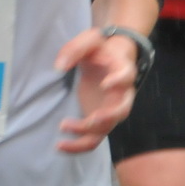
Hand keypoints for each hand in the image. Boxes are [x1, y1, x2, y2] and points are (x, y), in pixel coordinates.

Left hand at [53, 28, 136, 153]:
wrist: (109, 57)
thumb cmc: (99, 49)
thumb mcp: (88, 40)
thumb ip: (74, 50)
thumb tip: (59, 67)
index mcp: (122, 71)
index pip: (126, 77)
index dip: (118, 81)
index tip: (106, 83)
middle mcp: (122, 94)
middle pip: (122, 110)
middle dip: (108, 116)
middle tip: (91, 119)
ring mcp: (111, 110)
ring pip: (105, 129)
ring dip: (87, 133)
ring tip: (63, 126)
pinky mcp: (99, 119)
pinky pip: (93, 138)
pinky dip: (79, 145)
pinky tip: (60, 145)